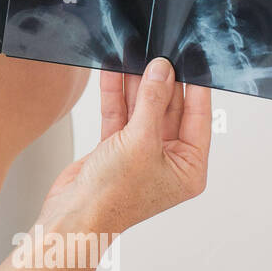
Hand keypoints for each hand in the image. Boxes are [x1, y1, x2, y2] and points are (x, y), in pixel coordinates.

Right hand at [38, 58, 210, 236]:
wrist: (73, 216)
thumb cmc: (113, 197)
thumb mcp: (140, 142)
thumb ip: (152, 102)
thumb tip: (162, 70)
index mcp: (189, 168)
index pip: (198, 119)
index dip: (195, 88)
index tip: (193, 60)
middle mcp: (168, 160)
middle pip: (168, 110)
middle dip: (160, 82)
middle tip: (157, 54)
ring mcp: (140, 154)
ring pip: (142, 110)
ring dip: (136, 85)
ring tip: (134, 55)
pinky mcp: (115, 149)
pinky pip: (120, 115)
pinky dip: (116, 95)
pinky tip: (114, 72)